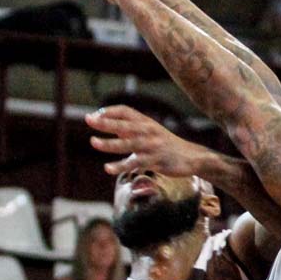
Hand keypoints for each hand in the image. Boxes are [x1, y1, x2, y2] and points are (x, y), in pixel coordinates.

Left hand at [86, 105, 207, 177]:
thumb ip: (130, 129)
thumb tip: (109, 124)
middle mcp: (149, 131)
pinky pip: (135, 163)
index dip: (110, 111)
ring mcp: (152, 146)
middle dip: (106, 122)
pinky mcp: (156, 161)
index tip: (95, 115)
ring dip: (109, 143)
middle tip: (89, 120)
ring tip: (93, 142)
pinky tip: (108, 168)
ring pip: (128, 144)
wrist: (191, 157)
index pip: (126, 111)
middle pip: (124, 124)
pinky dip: (121, 166)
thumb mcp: (150, 132)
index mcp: (146, 122)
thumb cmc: (166, 145)